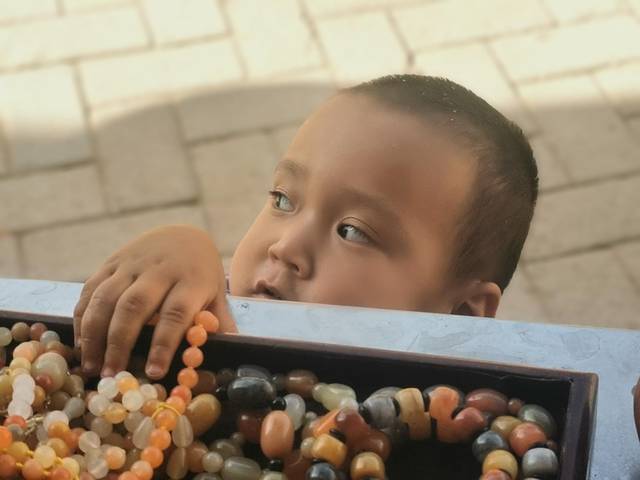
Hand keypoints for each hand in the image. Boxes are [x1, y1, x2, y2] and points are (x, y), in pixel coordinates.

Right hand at [73, 225, 236, 378]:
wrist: (184, 235)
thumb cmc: (201, 274)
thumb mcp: (216, 294)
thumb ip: (218, 322)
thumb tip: (229, 353)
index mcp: (191, 279)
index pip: (176, 312)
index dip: (163, 344)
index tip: (153, 372)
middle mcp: (160, 269)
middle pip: (135, 305)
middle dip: (120, 343)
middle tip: (113, 376)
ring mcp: (132, 263)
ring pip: (107, 297)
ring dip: (94, 334)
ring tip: (92, 366)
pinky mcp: (111, 262)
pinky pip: (91, 289)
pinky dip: (82, 317)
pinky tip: (82, 343)